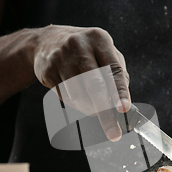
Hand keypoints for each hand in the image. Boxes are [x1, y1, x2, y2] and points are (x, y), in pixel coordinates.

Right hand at [33, 25, 129, 141]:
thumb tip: (124, 104)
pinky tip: (79, 98)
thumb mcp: (105, 53)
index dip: (120, 92)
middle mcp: (80, 46)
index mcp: (99, 39)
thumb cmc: (86, 52)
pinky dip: (76, 105)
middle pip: (95, 86)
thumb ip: (117, 75)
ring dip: (90, 110)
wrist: (47, 42)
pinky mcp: (48, 71)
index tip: (124, 109)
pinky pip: (65, 97)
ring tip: (95, 110)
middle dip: (106, 112)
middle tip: (114, 133)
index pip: (113, 70)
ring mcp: (61, 58)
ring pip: (79, 96)